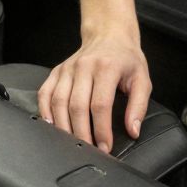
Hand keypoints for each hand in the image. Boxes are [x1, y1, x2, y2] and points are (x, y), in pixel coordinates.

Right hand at [39, 33, 150, 152]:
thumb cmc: (126, 59)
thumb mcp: (142, 79)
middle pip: (77, 107)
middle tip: (89, 150)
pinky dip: (45, 112)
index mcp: (106, 68)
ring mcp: (67, 69)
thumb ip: (138, 106)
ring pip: (58, 103)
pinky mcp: (56, 72)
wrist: (109, 35)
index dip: (101, 130)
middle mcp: (84, 67)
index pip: (100, 105)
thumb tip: (133, 130)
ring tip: (72, 144)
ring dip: (64, 128)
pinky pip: (45, 94)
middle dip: (82, 134)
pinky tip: (53, 126)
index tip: (105, 147)